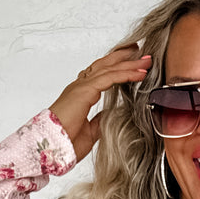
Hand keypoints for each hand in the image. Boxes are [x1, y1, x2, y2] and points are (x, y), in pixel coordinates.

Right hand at [50, 43, 152, 161]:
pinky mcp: (85, 91)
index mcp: (80, 94)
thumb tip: (112, 116)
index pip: (101, 74)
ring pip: (110, 68)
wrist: (53, 147)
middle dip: (124, 57)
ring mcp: (81, 87)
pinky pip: (110, 77)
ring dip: (130, 63)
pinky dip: (126, 74)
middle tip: (141, 51)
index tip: (132, 62)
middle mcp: (80, 86)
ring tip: (147, 60)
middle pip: (105, 65)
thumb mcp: (91, 131)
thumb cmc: (66, 142)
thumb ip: (101, 121)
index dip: (116, 66)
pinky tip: (139, 73)